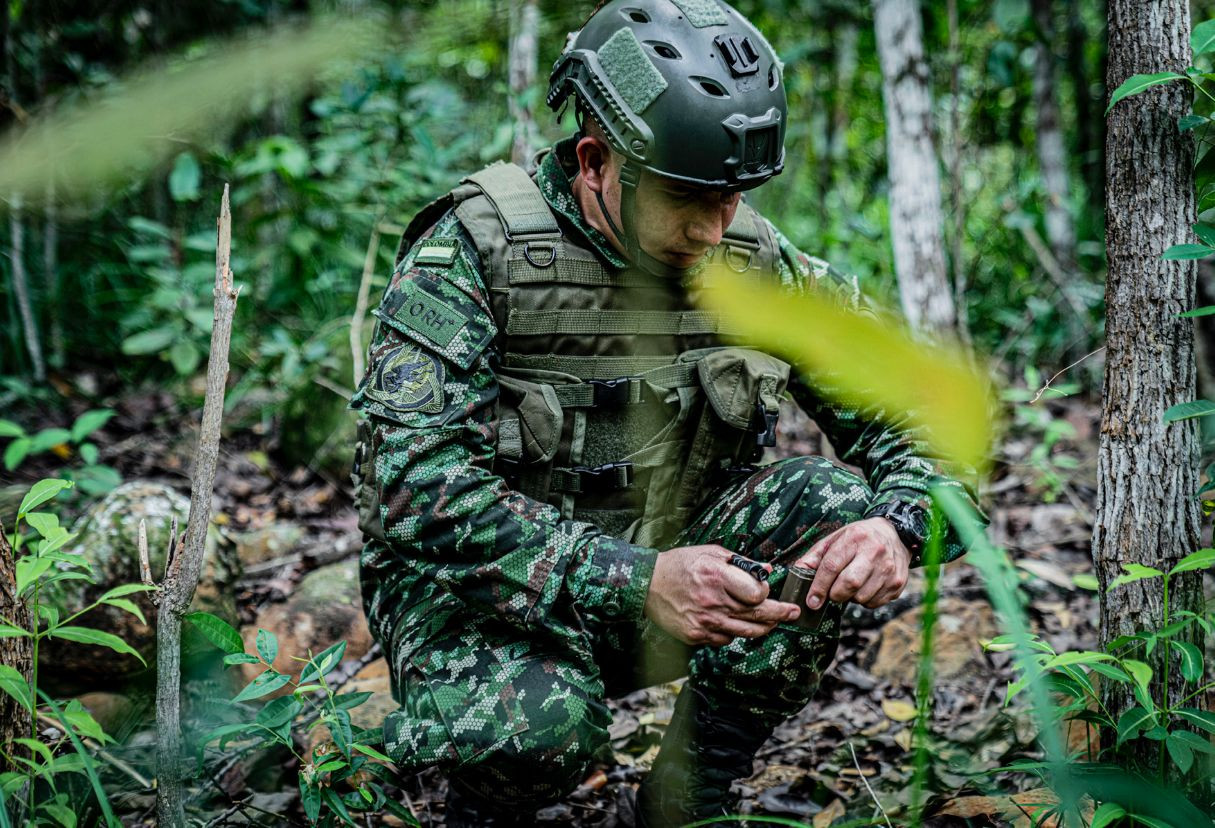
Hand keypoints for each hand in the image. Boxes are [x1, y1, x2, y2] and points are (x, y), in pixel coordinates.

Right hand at [643, 544, 798, 646]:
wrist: (648, 584)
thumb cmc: (680, 565)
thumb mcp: (710, 553)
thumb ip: (740, 562)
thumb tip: (766, 571)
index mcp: (717, 576)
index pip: (757, 594)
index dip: (767, 593)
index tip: (766, 590)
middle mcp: (713, 601)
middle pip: (757, 615)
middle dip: (780, 614)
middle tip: (793, 612)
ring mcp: (705, 621)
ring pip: (746, 632)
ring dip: (764, 628)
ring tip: (774, 623)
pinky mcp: (696, 635)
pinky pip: (726, 639)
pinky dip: (735, 632)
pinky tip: (736, 623)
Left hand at [797, 518, 909, 610]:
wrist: (894, 534)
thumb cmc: (858, 538)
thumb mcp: (835, 539)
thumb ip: (814, 557)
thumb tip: (798, 574)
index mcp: (855, 538)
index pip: (832, 567)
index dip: (819, 587)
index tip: (812, 601)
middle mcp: (875, 552)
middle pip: (849, 584)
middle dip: (835, 594)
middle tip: (833, 592)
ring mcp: (889, 568)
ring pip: (862, 597)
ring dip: (850, 598)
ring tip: (851, 585)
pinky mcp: (898, 583)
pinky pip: (874, 603)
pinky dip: (865, 600)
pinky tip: (865, 586)